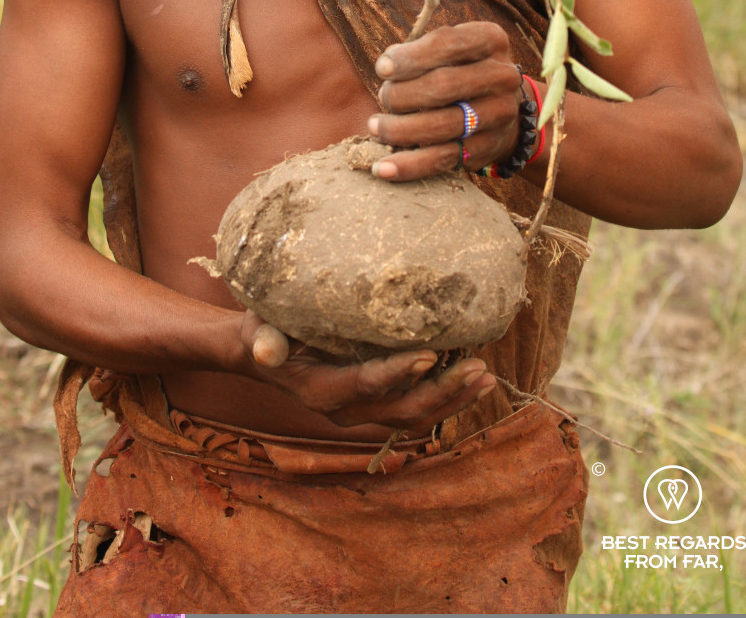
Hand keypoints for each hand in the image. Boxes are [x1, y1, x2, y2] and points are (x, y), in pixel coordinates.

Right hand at [240, 310, 494, 430]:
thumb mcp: (259, 329)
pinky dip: (447, 396)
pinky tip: (474, 378)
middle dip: (443, 392)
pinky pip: (416, 408)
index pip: (367, 384)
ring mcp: (364, 410)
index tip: (431, 354)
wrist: (264, 351)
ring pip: (416, 416)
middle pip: (403, 410)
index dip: (399, 372)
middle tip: (477, 368)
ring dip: (453, 399)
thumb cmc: (264, 330)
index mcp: (322, 391)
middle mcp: (346, 410)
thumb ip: (264, 340)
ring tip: (486, 376)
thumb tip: (262, 348)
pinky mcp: (377, 402)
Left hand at [366, 22, 520, 181]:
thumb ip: (416, 52)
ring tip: (376, 128)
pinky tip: (383, 169)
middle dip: (403, 94)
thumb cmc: (459, 71)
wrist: (502, 110)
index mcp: (490, 40)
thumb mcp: (446, 51)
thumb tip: (386, 66)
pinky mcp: (488, 147)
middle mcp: (502, 76)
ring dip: (400, 130)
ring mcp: (500, 114)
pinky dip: (410, 165)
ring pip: (443, 125)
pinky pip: (444, 158)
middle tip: (384, 98)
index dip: (411, 57)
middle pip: (444, 85)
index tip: (382, 69)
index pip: (448, 43)